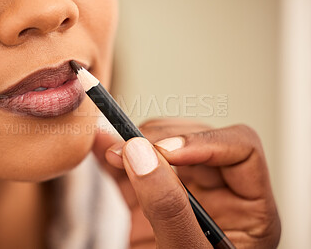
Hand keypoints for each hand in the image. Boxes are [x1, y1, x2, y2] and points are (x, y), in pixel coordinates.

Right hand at [93, 119, 280, 248]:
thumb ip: (169, 209)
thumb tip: (141, 154)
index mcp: (248, 206)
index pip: (241, 149)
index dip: (204, 141)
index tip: (167, 151)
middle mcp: (218, 193)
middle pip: (196, 142)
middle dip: (161, 141)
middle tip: (132, 151)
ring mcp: (181, 192)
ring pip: (163, 146)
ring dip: (135, 144)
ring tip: (113, 150)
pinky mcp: (149, 198)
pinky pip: (134, 166)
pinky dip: (115, 155)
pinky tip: (101, 146)